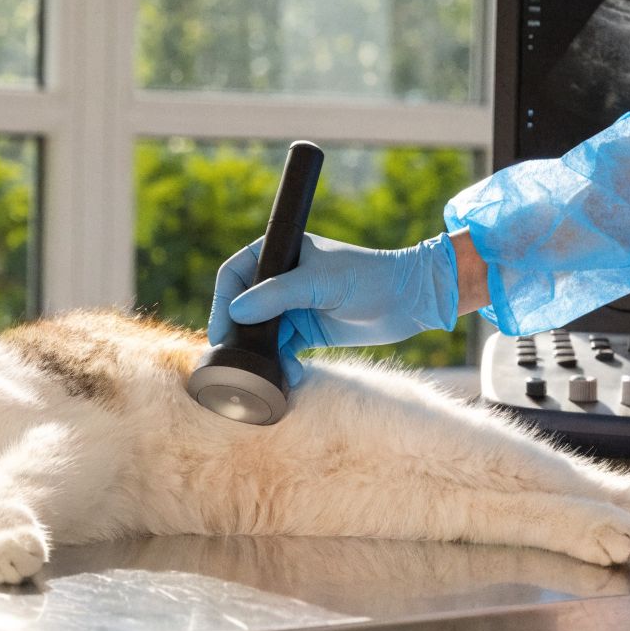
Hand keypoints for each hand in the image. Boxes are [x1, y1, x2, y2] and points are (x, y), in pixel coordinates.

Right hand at [207, 233, 458, 385]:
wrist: (409, 300)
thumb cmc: (367, 277)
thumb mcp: (319, 283)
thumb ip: (276, 296)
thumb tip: (236, 314)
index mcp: (280, 254)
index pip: (235, 274)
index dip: (222, 301)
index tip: (220, 329)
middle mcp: (281, 280)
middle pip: (243, 307)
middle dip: (238, 334)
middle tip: (231, 358)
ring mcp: (294, 307)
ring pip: (262, 333)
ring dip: (263, 353)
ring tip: (267, 372)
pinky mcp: (308, 332)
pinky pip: (283, 350)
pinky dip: (283, 364)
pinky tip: (291, 376)